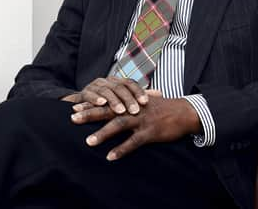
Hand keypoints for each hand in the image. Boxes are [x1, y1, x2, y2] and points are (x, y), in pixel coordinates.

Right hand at [60, 77, 147, 114]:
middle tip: (135, 111)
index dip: (138, 92)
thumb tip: (161, 93)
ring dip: (113, 101)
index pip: (130, 84)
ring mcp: (94, 86)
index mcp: (117, 82)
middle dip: (128, 99)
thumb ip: (140, 96)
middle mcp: (106, 82)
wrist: (82, 106)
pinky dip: (95, 99)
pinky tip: (101, 104)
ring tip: (120, 111)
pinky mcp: (82, 94)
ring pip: (106, 91)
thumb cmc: (107, 104)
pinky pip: (89, 95)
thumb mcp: (123, 100)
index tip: (147, 102)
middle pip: (119, 87)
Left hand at [71, 93, 200, 160]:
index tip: (74, 106)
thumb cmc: (164, 108)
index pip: (107, 101)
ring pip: (119, 125)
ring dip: (102, 134)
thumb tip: (118, 104)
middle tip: (73, 118)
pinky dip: (121, 149)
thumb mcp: (146, 101)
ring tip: (88, 142)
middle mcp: (133, 108)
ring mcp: (141, 120)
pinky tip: (110, 157)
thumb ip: (131, 102)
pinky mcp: (150, 132)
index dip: (91, 103)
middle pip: (108, 109)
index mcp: (131, 101)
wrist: (184, 112)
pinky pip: (133, 142)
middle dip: (90, 113)